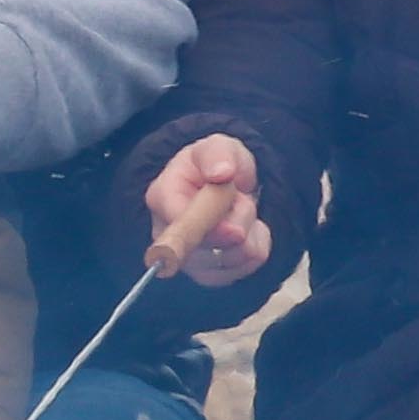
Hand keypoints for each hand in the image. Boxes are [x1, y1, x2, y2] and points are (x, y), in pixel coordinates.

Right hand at [143, 133, 267, 284]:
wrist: (225, 183)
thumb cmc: (215, 163)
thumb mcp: (219, 146)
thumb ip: (218, 154)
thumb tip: (221, 173)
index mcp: (162, 196)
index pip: (179, 225)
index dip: (212, 229)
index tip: (237, 229)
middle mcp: (166, 233)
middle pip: (206, 249)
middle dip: (238, 224)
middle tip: (241, 199)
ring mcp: (185, 258)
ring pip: (228, 261)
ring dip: (249, 234)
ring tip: (242, 211)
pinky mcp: (207, 273)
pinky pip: (242, 270)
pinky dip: (256, 249)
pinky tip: (249, 231)